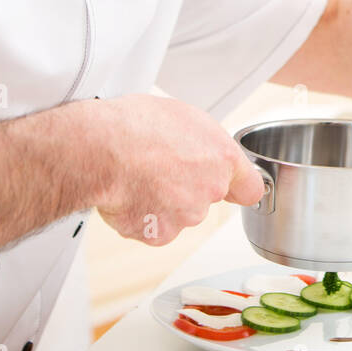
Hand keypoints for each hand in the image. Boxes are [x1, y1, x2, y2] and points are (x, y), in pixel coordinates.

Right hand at [76, 94, 264, 245]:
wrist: (101, 149)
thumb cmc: (136, 125)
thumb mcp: (183, 117)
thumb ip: (203, 142)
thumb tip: (200, 148)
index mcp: (222, 158)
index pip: (250, 188)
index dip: (237, 188)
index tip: (231, 187)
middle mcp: (210, 190)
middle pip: (206, 198)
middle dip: (187, 188)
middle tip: (161, 169)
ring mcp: (186, 215)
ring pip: (179, 214)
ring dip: (162, 203)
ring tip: (138, 177)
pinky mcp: (158, 234)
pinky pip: (153, 228)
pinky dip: (141, 218)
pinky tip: (128, 195)